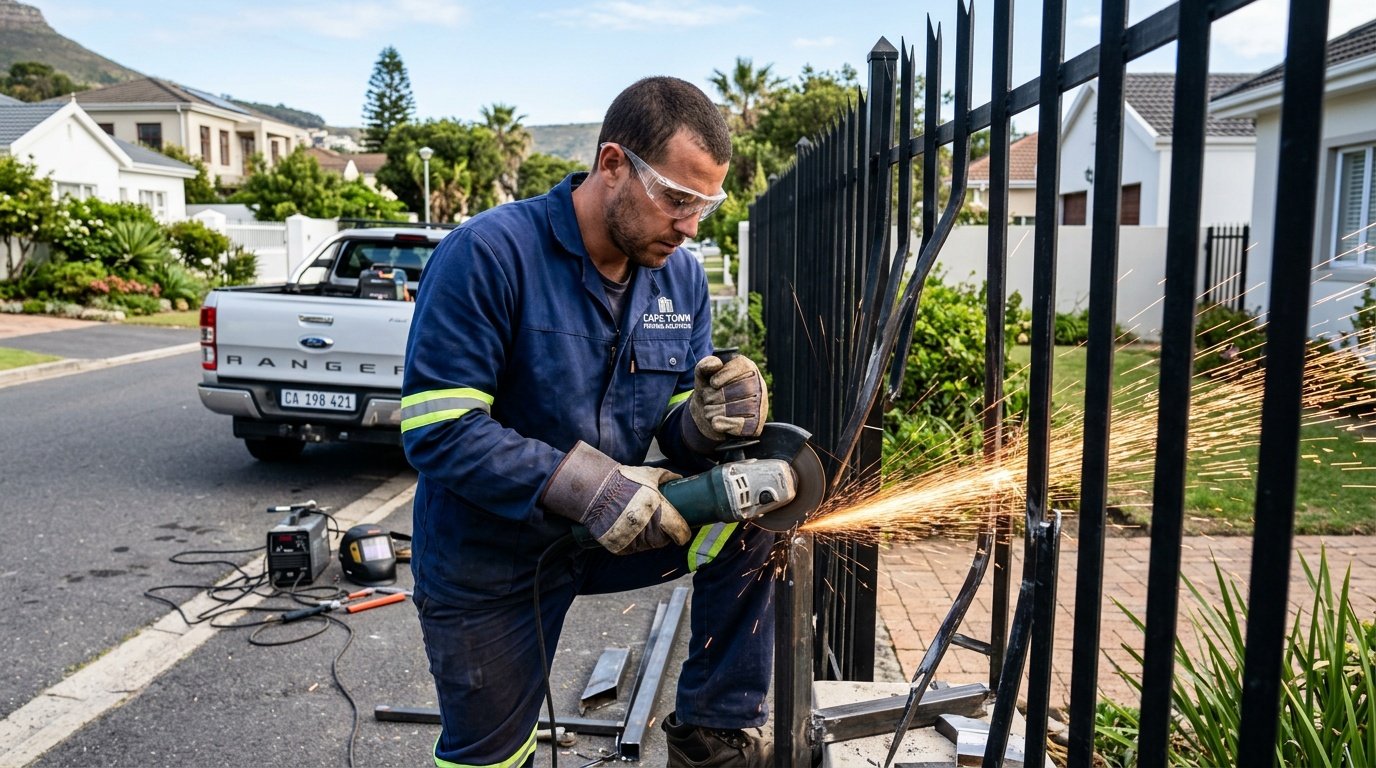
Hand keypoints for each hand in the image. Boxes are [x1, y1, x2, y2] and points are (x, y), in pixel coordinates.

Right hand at [541, 442, 690, 553]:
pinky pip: (631, 549)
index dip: (683, 534)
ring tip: (641, 525)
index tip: (683, 533)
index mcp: (659, 511)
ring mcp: (632, 538)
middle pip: (663, 541)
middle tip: (658, 524)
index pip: (679, 532)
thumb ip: (665, 476)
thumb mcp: (648, 475)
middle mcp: (647, 527)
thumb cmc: (624, 481)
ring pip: (647, 546)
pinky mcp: (619, 546)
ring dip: (648, 539)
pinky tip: (629, 531)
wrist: (595, 490)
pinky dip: (632, 542)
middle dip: (664, 535)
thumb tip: (679, 477)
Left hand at [688, 354, 767, 440]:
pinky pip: (739, 425)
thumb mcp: (703, 377)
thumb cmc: (710, 392)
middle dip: (711, 397)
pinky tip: (716, 422)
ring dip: (713, 411)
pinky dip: (722, 424)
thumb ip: (704, 366)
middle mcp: (759, 385)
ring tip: (711, 410)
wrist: (710, 416)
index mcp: (748, 368)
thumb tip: (716, 364)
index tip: (713, 384)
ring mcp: (760, 406)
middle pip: (732, 391)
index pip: (736, 369)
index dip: (717, 379)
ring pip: (733, 409)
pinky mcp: (756, 425)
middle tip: (708, 399)